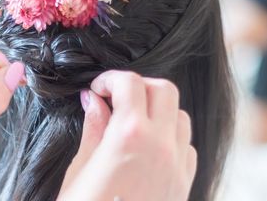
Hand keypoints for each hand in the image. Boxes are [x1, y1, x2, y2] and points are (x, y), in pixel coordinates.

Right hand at [59, 71, 196, 200]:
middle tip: (115, 100)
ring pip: (180, 117)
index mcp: (130, 136)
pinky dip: (170, 137)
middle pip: (164, 90)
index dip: (110, 79)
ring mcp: (177, 167)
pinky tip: (146, 149)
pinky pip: (186, 147)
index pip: (131, 83)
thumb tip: (94, 100)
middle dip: (138, 87)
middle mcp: (161, 147)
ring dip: (157, 111)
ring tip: (130, 123)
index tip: (97, 90)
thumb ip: (93, 129)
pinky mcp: (183, 186)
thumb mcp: (80, 169)